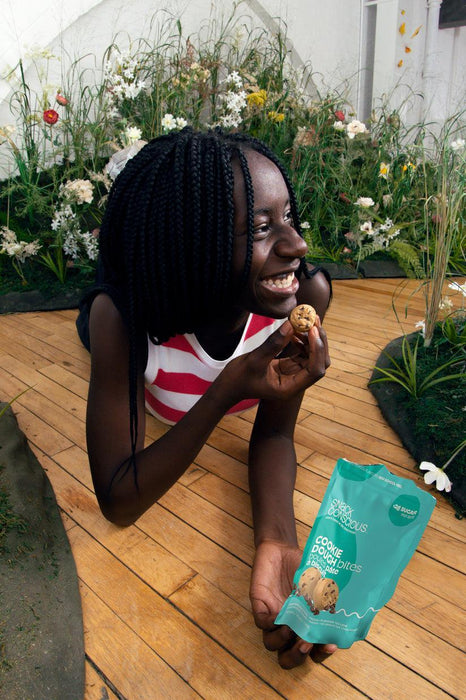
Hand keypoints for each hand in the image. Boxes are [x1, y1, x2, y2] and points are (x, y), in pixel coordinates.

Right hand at [223, 318, 329, 404]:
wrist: (229, 386)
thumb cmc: (239, 378)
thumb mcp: (254, 360)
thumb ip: (273, 343)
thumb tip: (291, 324)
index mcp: (289, 388)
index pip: (314, 370)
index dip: (317, 349)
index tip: (312, 329)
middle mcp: (295, 382)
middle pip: (319, 362)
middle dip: (319, 341)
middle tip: (313, 320)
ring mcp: (293, 374)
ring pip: (312, 356)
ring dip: (311, 338)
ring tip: (303, 320)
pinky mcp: (289, 367)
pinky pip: (302, 353)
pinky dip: (302, 340)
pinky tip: (295, 330)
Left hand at [250, 540, 337, 668]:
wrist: (281, 549)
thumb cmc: (303, 568)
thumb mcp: (318, 581)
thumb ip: (326, 596)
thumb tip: (342, 608)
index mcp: (305, 625)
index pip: (313, 651)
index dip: (322, 653)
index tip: (331, 644)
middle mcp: (288, 627)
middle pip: (288, 657)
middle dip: (298, 655)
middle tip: (306, 643)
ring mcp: (273, 618)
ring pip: (271, 644)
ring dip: (282, 641)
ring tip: (291, 628)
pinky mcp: (260, 605)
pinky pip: (261, 622)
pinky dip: (269, 623)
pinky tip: (278, 617)